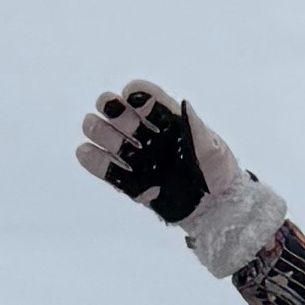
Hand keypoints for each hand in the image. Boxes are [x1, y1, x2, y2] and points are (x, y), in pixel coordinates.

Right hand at [75, 82, 236, 225]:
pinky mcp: (132, 184)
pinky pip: (109, 171)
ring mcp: (140, 160)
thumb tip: (184, 104)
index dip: (136, 94)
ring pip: (110, 139)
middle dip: (112, 109)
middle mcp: (151, 137)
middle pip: (122, 115)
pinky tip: (85, 152)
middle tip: (111, 110)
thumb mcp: (213, 150)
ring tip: (94, 128)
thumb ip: (196, 128)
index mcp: (170, 122)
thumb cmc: (219, 175)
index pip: (149, 100)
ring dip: (99, 130)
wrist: (215, 210)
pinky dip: (95, 161)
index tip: (130, 96)